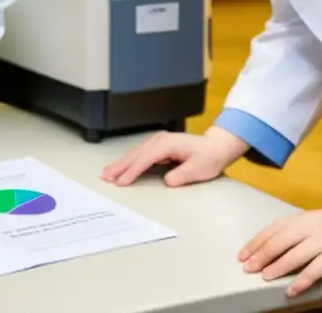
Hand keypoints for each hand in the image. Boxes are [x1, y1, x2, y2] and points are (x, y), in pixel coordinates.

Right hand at [100, 127, 247, 186]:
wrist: (215, 147)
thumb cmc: (208, 157)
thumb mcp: (199, 169)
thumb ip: (182, 175)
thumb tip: (167, 181)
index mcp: (168, 144)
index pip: (146, 158)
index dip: (133, 170)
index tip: (121, 181)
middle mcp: (159, 139)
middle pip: (135, 154)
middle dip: (120, 166)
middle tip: (105, 177)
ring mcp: (157, 141)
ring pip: (134, 152)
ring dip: (120, 163)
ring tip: (107, 173)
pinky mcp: (156, 145)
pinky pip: (138, 153)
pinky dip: (128, 160)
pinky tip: (120, 167)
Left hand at [239, 209, 321, 300]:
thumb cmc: (319, 223)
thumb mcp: (297, 221)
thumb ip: (277, 233)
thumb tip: (253, 251)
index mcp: (301, 224)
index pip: (276, 237)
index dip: (259, 248)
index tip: (244, 260)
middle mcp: (318, 236)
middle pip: (294, 252)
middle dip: (276, 264)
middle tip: (261, 275)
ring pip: (318, 265)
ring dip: (303, 279)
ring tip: (289, 291)